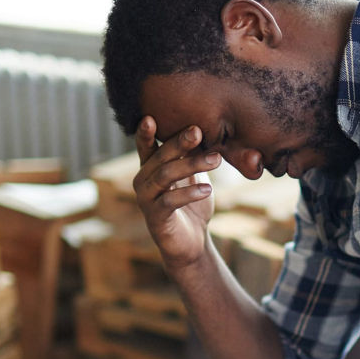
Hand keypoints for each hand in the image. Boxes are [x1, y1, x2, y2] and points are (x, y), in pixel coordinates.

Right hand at [132, 116, 222, 269]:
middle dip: (179, 143)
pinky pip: (170, 201)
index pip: (146, 146)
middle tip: (198, 130)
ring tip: (216, 158)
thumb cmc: (193, 205)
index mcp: (150, 168)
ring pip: (165, 176)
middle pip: (160, 158)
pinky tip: (208, 189)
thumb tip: (209, 128)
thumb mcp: (195, 176)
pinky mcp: (156, 218)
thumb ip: (195, 156)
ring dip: (191, 165)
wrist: (192, 242)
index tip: (151, 117)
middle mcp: (143, 181)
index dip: (146, 132)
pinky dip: (190, 193)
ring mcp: (146, 200)